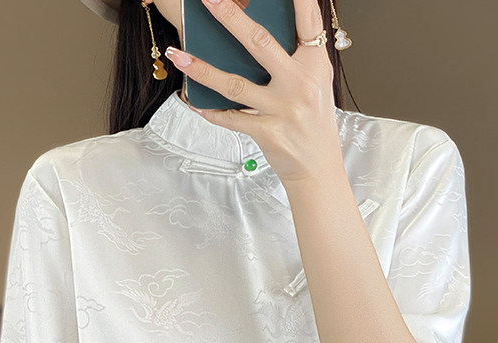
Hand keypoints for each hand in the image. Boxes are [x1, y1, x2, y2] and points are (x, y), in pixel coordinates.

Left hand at [164, 0, 344, 184]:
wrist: (318, 170)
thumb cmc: (313, 125)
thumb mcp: (315, 85)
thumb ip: (294, 59)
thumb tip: (253, 37)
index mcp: (315, 65)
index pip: (308, 21)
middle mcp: (300, 84)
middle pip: (260, 43)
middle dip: (230, 17)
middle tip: (209, 0)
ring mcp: (282, 110)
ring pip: (234, 83)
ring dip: (202, 69)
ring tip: (179, 55)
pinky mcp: (267, 133)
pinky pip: (231, 118)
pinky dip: (211, 110)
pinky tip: (193, 100)